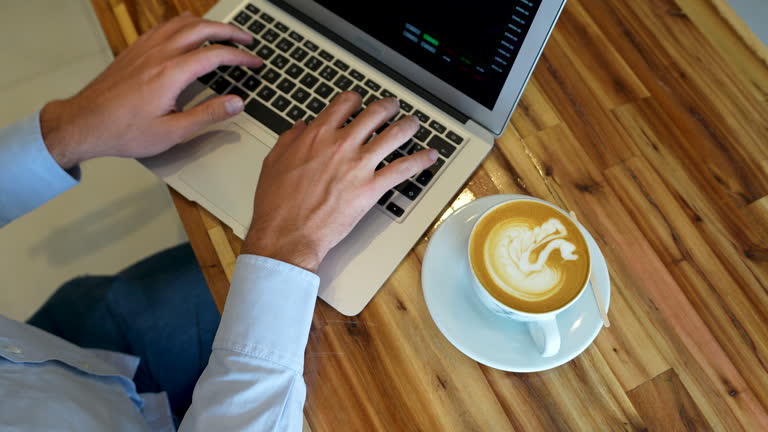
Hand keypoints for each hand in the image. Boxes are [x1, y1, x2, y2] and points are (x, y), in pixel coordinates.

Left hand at [40, 12, 261, 168]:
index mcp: (171, 73)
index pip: (216, 55)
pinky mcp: (135, 49)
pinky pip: (165, 26)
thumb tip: (236, 103)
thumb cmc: (124, 131)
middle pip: (202, 28)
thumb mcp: (173, 132)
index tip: (254, 63)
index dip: (240, 57)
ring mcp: (145, 48)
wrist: (85, 123)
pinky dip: (185, 24)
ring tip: (224, 33)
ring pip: (183, 22)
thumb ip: (208, 115)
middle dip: (230, 31)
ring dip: (208, 24)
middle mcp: (159, 54)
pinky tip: (189, 34)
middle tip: (247, 41)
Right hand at [241, 92, 437, 271]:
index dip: (355, 100)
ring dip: (408, 126)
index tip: (359, 102)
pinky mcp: (371, 188)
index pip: (344, 104)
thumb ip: (290, 140)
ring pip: (394, 135)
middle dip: (387, 107)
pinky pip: (403, 169)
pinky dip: (421, 161)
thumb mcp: (274, 162)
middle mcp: (341, 145)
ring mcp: (359, 165)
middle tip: (393, 107)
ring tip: (414, 124)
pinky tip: (430, 156)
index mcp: (317, 135)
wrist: (287, 233)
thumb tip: (300, 127)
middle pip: (374, 114)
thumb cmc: (278, 204)